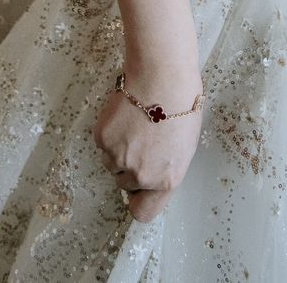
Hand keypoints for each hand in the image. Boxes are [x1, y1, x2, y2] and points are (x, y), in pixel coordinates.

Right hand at [94, 70, 202, 222]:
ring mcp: (119, 158)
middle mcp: (140, 175)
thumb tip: (152, 174)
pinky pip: (102, 144)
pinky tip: (124, 115)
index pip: (142, 212)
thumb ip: (166, 170)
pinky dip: (110, 133)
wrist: (161, 74)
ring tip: (134, 124)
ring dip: (119, 150)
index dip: (139, 200)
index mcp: (166, 180)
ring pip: (111, 163)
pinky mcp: (102, 138)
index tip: (139, 189)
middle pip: (126, 183)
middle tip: (141, 141)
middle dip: (131, 168)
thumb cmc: (181, 105)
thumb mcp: (184, 148)